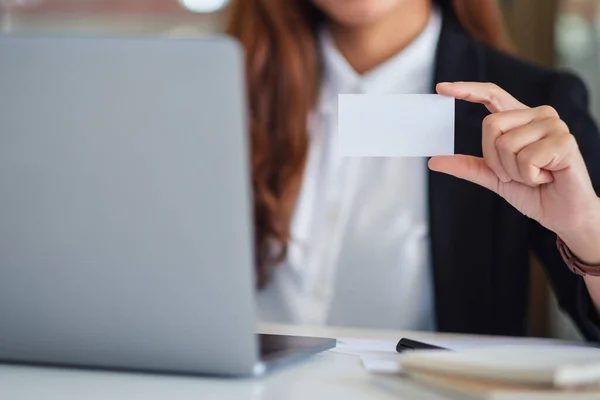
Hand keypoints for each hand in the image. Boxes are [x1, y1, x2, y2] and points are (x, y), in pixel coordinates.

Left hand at [431, 82, 599, 248]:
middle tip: (516, 173)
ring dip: (513, 171)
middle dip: (495, 159)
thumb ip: (467, 166)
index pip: (492, 94)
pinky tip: (547, 177)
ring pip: (506, 144)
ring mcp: (554, 126)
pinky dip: (530, 177)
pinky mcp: (565, 141)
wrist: (562, 214)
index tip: (441, 88)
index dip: (467, 89)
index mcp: (521, 119)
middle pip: (491, 125)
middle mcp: (539, 115)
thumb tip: (433, 160)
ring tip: (535, 176)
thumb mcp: (493, 177)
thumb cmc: (533, 192)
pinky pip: (526, 158)